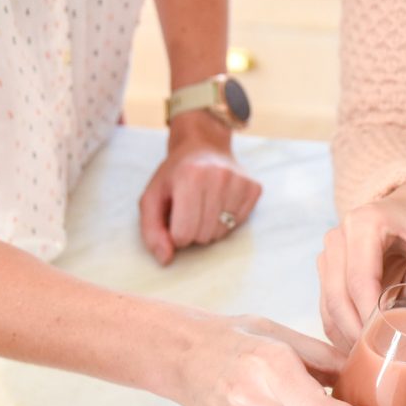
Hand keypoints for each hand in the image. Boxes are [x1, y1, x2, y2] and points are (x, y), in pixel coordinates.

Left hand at [140, 112, 261, 264]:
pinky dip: (227, 220)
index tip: (175, 216)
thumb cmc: (175, 175)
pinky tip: (221, 202)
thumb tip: (166, 259)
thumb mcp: (152, 198)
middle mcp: (218, 177)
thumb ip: (151, 230)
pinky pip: (239, 224)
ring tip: (205, 206)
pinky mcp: (254, 188)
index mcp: (189, 177)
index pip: (183, 235)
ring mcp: (239, 182)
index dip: (175, 233)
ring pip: (221, 234)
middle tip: (190, 210)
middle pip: (203, 236)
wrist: (204, 146)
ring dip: (210, 227)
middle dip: (193, 231)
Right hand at [317, 183, 405, 350]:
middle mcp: (340, 236)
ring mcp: (330, 254)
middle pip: (337, 298)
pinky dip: (340, 333)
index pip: (360, 280)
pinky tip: (360, 353)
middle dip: (356, 336)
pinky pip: (328, 308)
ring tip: (372, 364)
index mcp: (366, 224)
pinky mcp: (328, 271)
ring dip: (346, 339)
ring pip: (328, 307)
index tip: (389, 345)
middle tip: (381, 363)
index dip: (370, 318)